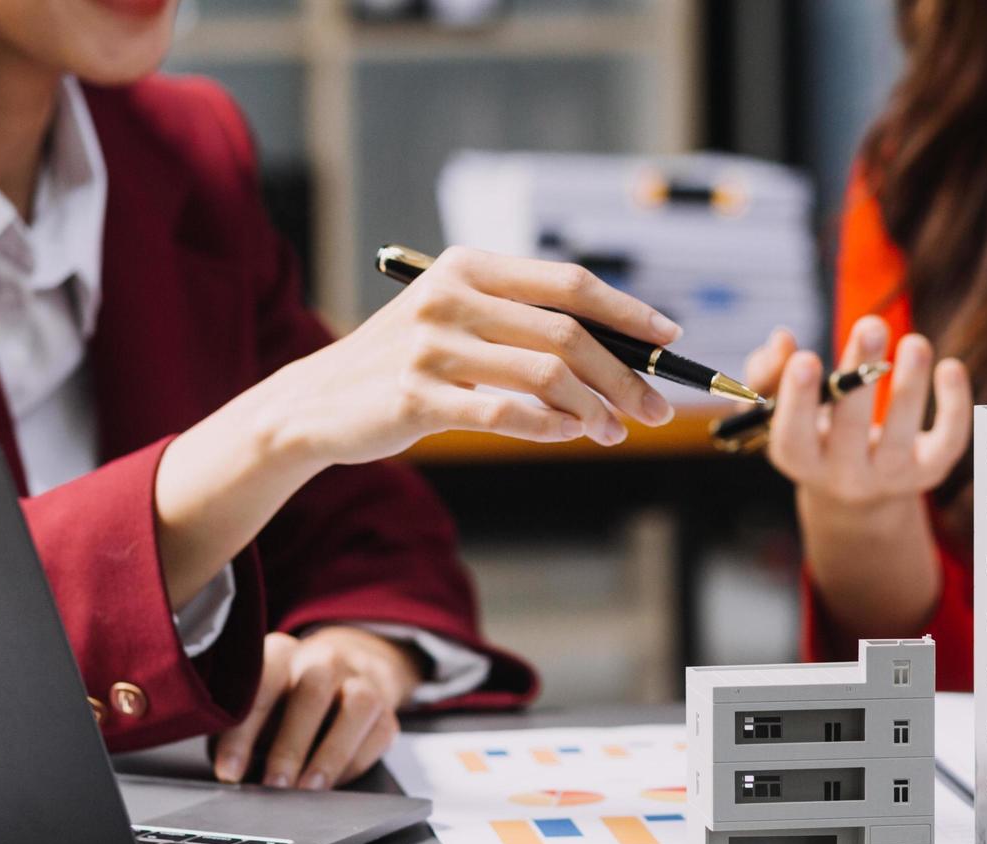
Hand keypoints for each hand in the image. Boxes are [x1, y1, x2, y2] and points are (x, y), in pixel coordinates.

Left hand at [212, 628, 422, 788]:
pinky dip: (353, 764)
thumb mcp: (254, 706)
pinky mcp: (386, 711)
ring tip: (308, 790)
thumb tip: (228, 772)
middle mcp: (323, 660)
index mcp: (282, 653)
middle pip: (311, 693)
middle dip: (290, 746)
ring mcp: (360, 682)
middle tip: (273, 785)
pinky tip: (330, 786)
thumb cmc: (285, 701)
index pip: (261, 684)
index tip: (229, 772)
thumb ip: (237, 731)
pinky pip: (378, 734)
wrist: (345, 677)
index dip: (242, 732)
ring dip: (330, 754)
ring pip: (356, 708)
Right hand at [269, 247, 680, 465]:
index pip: (569, 283)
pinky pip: (506, 413)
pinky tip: (569, 434)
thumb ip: (524, 324)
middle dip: (622, 375)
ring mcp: (431, 346)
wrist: (318, 403)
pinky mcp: (417, 397)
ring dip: (592, 408)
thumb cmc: (408, 363)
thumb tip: (619, 353)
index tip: (668, 337)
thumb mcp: (459, 320)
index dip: (626, 311)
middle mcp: (451, 296)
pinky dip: (549, 427)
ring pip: (545, 376)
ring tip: (612, 431)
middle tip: (653, 407)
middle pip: (567, 334)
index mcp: (470, 267)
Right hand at [745, 316, 971, 513]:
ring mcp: (889, 477)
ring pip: (900, 436)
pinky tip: (951, 367)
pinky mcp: (930, 471)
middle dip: (860, 377)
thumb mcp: (784, 409)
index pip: (794, 437)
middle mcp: (843, 476)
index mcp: (801, 460)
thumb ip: (771, 372)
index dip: (799, 401)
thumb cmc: (815, 434)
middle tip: (870, 325)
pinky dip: (954, 406)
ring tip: (915, 342)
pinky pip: (948, 440)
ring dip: (910, 386)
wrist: (859, 497)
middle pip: (850, 430)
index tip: (806, 358)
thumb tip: (782, 339)